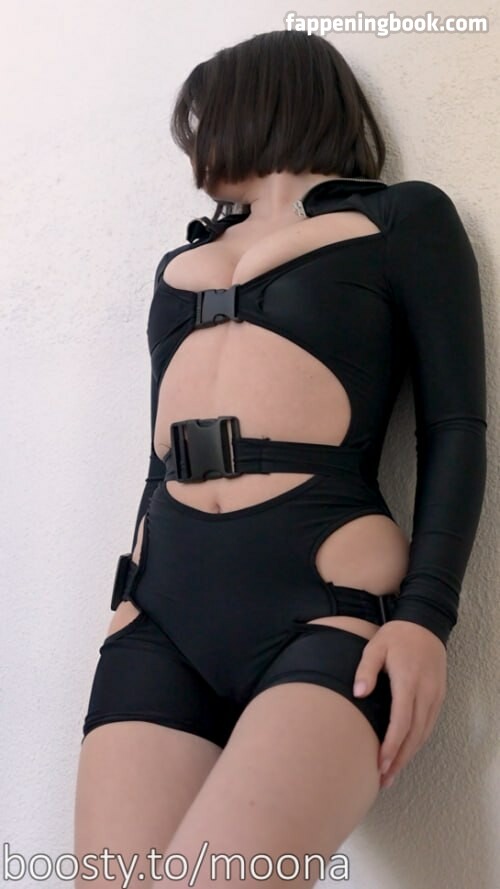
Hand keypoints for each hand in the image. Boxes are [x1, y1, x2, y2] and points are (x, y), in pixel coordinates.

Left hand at [352, 620, 446, 788]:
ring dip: (408, 755)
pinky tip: (405, 752)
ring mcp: (435, 695)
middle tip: (383, 779)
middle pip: (414, 735)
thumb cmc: (397, 636)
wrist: (425, 624)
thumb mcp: (376, 646)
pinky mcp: (438, 696)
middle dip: (399, 759)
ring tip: (391, 773)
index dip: (391, 746)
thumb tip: (359, 693)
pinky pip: (428, 725)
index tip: (380, 763)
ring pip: (423, 733)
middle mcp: (425, 692)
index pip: (402, 722)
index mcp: (408, 681)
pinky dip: (417, 742)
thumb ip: (366, 669)